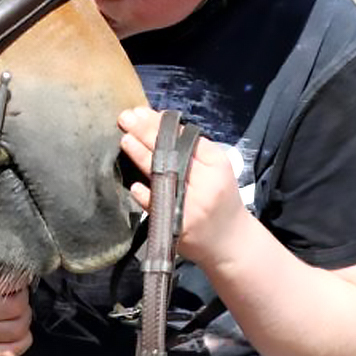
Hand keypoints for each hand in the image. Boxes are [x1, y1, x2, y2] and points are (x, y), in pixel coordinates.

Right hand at [0, 264, 32, 355]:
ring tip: (17, 311)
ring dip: (23, 318)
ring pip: (17, 329)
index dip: (21, 280)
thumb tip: (24, 271)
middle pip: (16, 308)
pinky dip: (23, 342)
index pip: (10, 283)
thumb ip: (2, 265)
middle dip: (24, 300)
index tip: (17, 277)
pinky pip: (11, 351)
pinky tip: (21, 331)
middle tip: (19, 295)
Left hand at [118, 107, 249, 266]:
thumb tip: (155, 120)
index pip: (186, 138)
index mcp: (216, 165)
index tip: (141, 112)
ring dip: (141, 156)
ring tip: (126, 140)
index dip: (162, 124)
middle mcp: (206, 184)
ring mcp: (192, 206)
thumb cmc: (218, 198)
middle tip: (126, 118)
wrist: (230, 243)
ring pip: (163, 176)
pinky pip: (158, 207)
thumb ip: (191, 148)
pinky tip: (134, 185)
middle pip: (173, 153)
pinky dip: (145, 195)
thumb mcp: (214, 169)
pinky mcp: (179, 227)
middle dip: (146, 133)